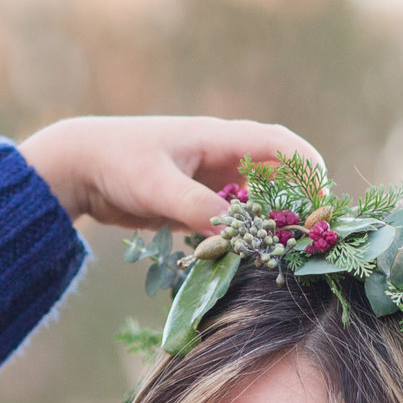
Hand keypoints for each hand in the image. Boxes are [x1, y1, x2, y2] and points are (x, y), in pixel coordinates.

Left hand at [20, 116, 324, 236]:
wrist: (81, 167)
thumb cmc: (118, 162)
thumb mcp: (158, 186)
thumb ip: (196, 207)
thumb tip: (234, 234)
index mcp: (220, 139)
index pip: (282, 146)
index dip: (308, 172)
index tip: (321, 204)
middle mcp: (223, 158)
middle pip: (279, 177)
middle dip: (297, 205)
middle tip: (309, 241)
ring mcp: (212, 183)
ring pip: (258, 203)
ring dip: (272, 226)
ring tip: (284, 257)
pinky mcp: (199, 206)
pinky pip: (234, 222)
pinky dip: (246, 239)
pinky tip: (250, 263)